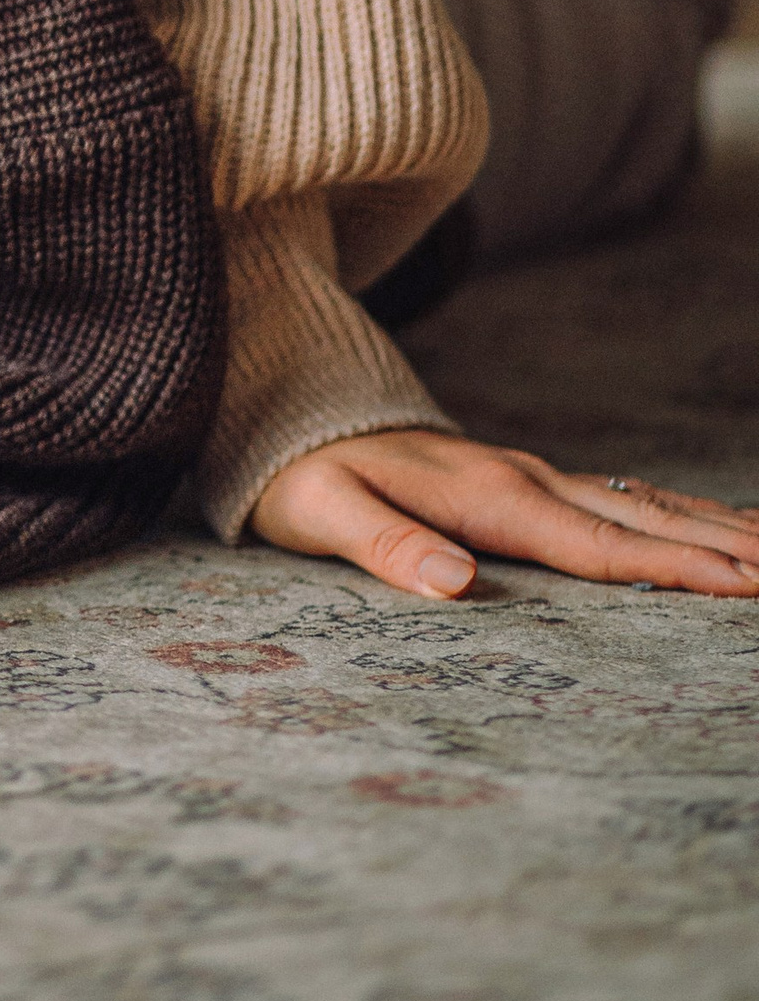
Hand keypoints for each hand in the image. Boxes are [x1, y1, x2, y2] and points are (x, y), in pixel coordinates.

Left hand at [253, 427, 758, 599]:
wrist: (286, 414)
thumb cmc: (300, 474)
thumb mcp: (321, 511)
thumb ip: (385, 545)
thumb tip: (453, 584)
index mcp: (488, 496)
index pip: (597, 545)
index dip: (673, 568)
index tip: (744, 587)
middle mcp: (522, 479)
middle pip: (643, 519)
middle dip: (725, 547)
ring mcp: (528, 475)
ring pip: (642, 504)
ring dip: (715, 527)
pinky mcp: (524, 480)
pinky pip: (619, 500)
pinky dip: (677, 515)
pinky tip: (710, 530)